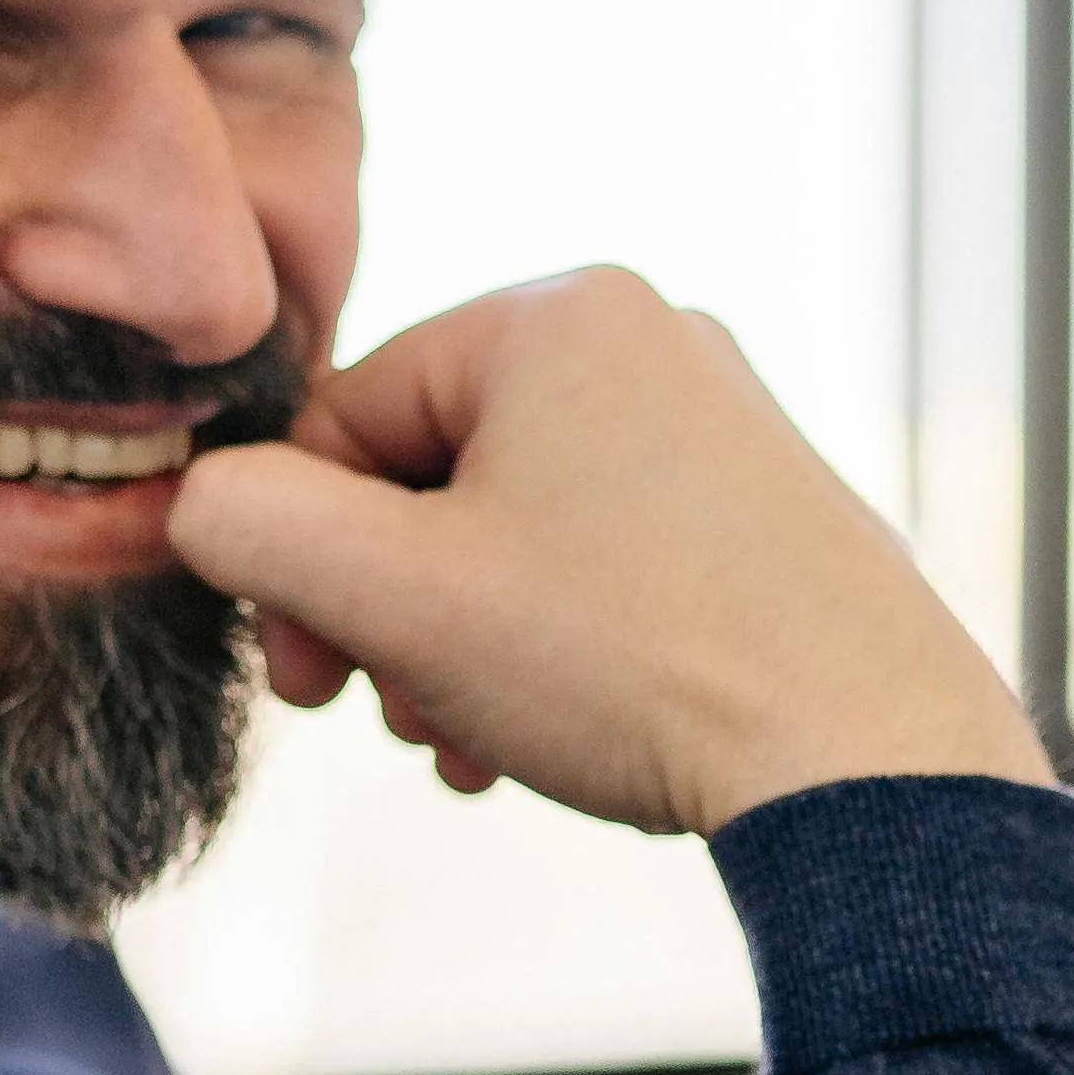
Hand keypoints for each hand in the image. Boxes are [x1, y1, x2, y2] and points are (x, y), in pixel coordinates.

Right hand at [163, 268, 1049, 835]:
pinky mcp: (775, 519)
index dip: (296, 556)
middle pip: (434, 474)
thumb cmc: (633, 660)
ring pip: (519, 534)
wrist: (870, 761)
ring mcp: (728, 429)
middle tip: (391, 719)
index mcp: (558, 313)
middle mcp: (655, 339)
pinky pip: (611, 565)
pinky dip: (555, 649)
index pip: (346, 414)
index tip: (306, 680)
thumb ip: (255, 527)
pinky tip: (553, 742)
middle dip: (388, 612)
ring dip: (462, 647)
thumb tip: (203, 504)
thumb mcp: (395, 594)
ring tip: (473, 745)